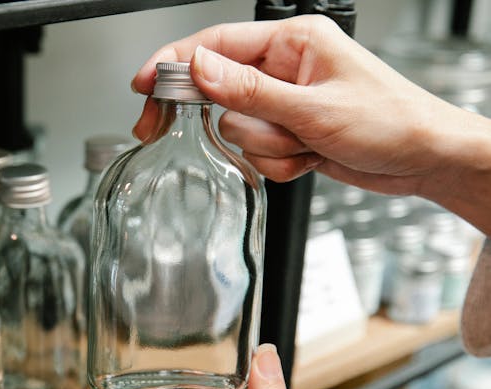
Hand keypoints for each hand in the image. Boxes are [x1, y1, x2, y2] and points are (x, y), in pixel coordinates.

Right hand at [131, 15, 490, 235]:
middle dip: (229, 120)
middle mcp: (284, 70)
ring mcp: (285, 105)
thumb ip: (249, 90)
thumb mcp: (313, 108)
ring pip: (239, 131)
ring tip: (307, 144)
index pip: (216, 45)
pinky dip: (280, 163)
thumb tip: (197, 67)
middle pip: (219, 93)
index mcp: (291, 42)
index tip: (143, 84)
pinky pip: (258, 154)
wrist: (426, 160)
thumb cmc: (390, 121)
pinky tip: (311, 158)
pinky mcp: (290, 134)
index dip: (174, 64)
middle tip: (162, 130)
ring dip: (269, 147)